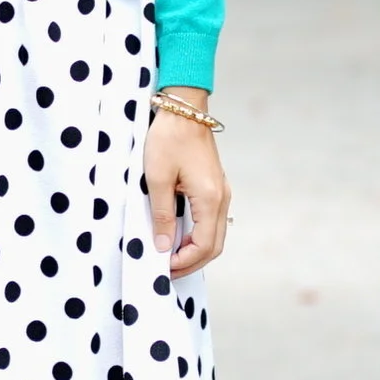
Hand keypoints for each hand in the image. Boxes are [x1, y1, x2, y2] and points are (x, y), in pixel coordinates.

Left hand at [146, 92, 229, 276]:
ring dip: (194, 250)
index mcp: (209, 199)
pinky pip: (211, 220)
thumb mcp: (157, 179)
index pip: (202, 245)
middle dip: (191, 262)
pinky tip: (178, 236)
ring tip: (170, 256)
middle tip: (166, 271)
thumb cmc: (169, 139)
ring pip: (214, 234)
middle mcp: (221, 198)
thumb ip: (162, 215)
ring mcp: (221, 192)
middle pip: (213, 245)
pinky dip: (197, 235)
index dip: (183, 261)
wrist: (184, 109)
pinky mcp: (215, 186)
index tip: (162, 266)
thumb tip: (164, 247)